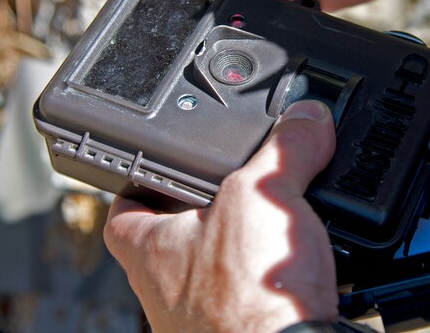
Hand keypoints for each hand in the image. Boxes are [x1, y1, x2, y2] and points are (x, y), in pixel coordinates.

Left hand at [103, 100, 338, 332]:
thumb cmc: (248, 297)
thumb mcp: (265, 193)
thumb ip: (286, 148)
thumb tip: (307, 119)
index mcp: (151, 249)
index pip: (122, 211)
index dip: (136, 184)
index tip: (154, 166)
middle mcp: (166, 289)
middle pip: (169, 240)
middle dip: (200, 214)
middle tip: (228, 190)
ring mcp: (200, 319)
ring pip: (208, 272)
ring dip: (236, 250)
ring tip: (267, 225)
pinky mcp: (240, 332)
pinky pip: (245, 298)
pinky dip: (264, 280)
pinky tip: (291, 267)